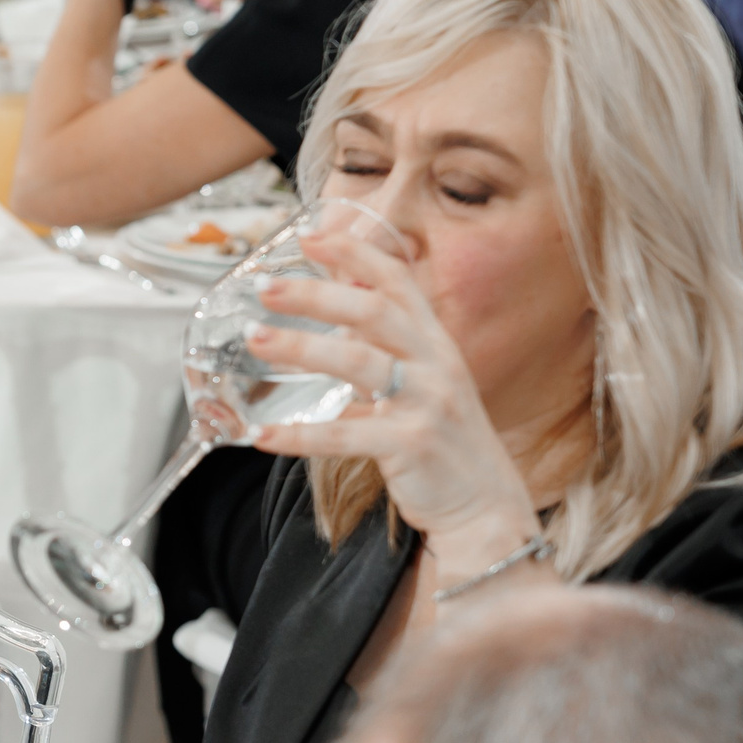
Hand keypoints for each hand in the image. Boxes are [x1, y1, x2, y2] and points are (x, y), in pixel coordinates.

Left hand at [243, 228, 543, 572]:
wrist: (486, 506)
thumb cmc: (442, 439)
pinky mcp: (414, 446)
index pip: (397, 281)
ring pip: (359, 362)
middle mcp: (436, 364)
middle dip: (317, 294)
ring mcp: (428, 404)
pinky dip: (301, 435)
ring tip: (256, 339)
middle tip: (265, 287)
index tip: (310, 235)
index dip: (356, 253)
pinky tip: (262, 436)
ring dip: (302, 347)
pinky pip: (347, 435)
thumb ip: (382, 341)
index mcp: (435, 342)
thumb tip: (337, 293)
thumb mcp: (421, 379)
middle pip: (374, 311)